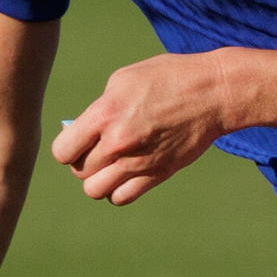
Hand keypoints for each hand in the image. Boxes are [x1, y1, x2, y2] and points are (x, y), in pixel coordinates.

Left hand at [51, 50, 248, 204]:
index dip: (67, 146)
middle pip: (79, 171)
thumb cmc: (169, 78)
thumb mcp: (124, 80)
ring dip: (98, 179)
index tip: (78, 139)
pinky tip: (126, 173)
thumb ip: (99, 109)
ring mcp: (139, 162)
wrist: (213, 93)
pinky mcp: (158, 173)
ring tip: (110, 165)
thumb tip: (82, 132)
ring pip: (95, 190)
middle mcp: (118, 142)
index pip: (62, 150)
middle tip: (98, 148)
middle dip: (84, 160)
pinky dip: (118, 190)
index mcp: (105, 114)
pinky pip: (122, 198)